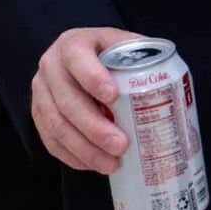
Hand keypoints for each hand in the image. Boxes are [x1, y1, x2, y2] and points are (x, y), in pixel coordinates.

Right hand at [31, 27, 144, 173]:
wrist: (78, 57)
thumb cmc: (108, 54)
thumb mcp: (123, 44)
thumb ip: (142, 56)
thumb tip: (172, 82)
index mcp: (73, 44)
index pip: (78, 58)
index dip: (92, 77)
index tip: (113, 96)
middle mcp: (51, 67)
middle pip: (67, 100)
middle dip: (94, 127)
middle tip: (121, 145)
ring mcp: (41, 93)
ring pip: (56, 125)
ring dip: (85, 149)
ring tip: (111, 164)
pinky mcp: (38, 115)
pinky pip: (51, 141)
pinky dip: (73, 157)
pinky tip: (95, 165)